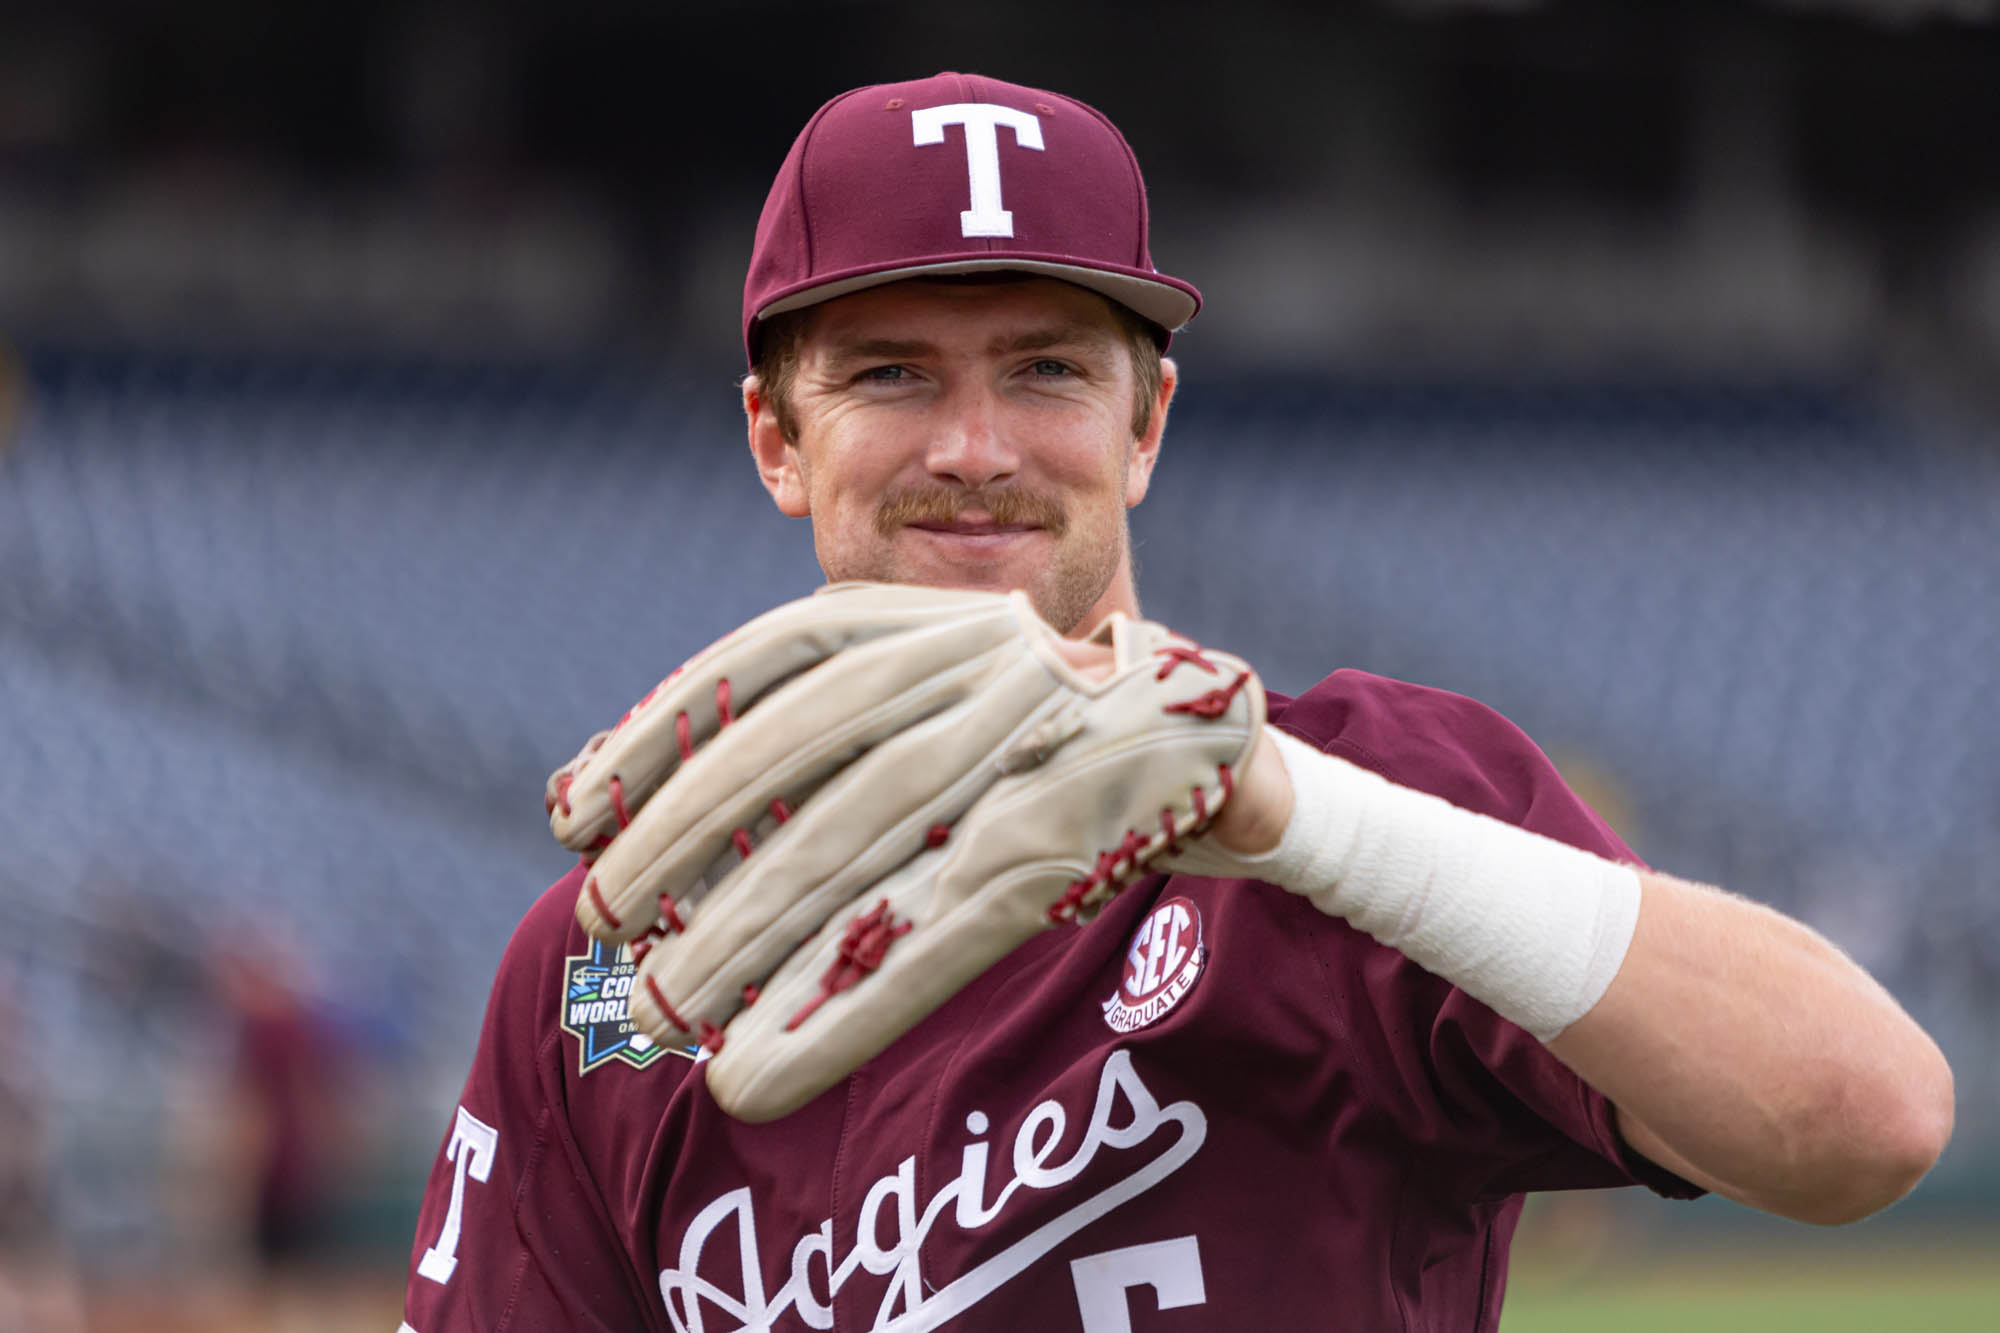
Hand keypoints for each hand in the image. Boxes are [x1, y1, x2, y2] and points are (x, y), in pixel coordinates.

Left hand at [545, 583, 1265, 1120]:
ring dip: (752, 937)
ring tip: (660, 1018)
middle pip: (806, 754)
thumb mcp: (916, 690)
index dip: (663, 735)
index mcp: (931, 620)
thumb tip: (576, 777)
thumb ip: (784, 718)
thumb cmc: (1032, 726)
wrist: (1220, 744)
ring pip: (868, 848)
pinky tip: (771, 1072)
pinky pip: (944, 934)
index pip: (770, 659)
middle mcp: (981, 662)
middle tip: (600, 925)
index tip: (570, 811)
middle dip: (688, 841)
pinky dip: (850, 1007)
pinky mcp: (1078, 844)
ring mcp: (1037, 747)